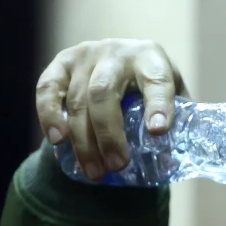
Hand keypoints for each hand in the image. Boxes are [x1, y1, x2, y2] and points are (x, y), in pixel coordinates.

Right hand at [35, 39, 187, 179]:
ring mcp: (85, 55)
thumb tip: (170, 162)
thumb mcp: (173, 99)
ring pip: (77, 99)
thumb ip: (178, 124)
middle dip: (109, 134)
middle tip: (117, 165)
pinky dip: (48, 115)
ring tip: (94, 172)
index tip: (158, 132)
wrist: (121, 63)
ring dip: (83, 141)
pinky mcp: (61, 64)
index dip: (158, 105)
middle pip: (103, 92)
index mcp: (150, 59)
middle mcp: (116, 52)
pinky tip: (57, 141)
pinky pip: (47, 89)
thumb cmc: (150, 89)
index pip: (156, 81)